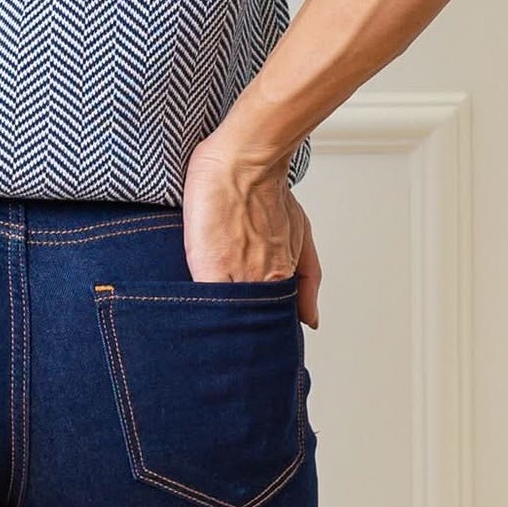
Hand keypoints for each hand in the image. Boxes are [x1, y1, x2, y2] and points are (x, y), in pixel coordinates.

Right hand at [181, 133, 321, 327]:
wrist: (244, 161)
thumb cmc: (268, 190)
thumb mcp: (302, 232)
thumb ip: (310, 276)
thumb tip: (311, 319)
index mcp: (282, 277)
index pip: (275, 320)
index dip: (265, 332)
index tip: (257, 341)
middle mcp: (263, 281)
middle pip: (255, 326)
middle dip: (248, 337)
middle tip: (238, 345)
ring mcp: (237, 276)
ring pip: (233, 320)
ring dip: (226, 328)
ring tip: (215, 336)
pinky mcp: (209, 267)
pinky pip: (206, 303)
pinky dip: (203, 313)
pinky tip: (196, 319)